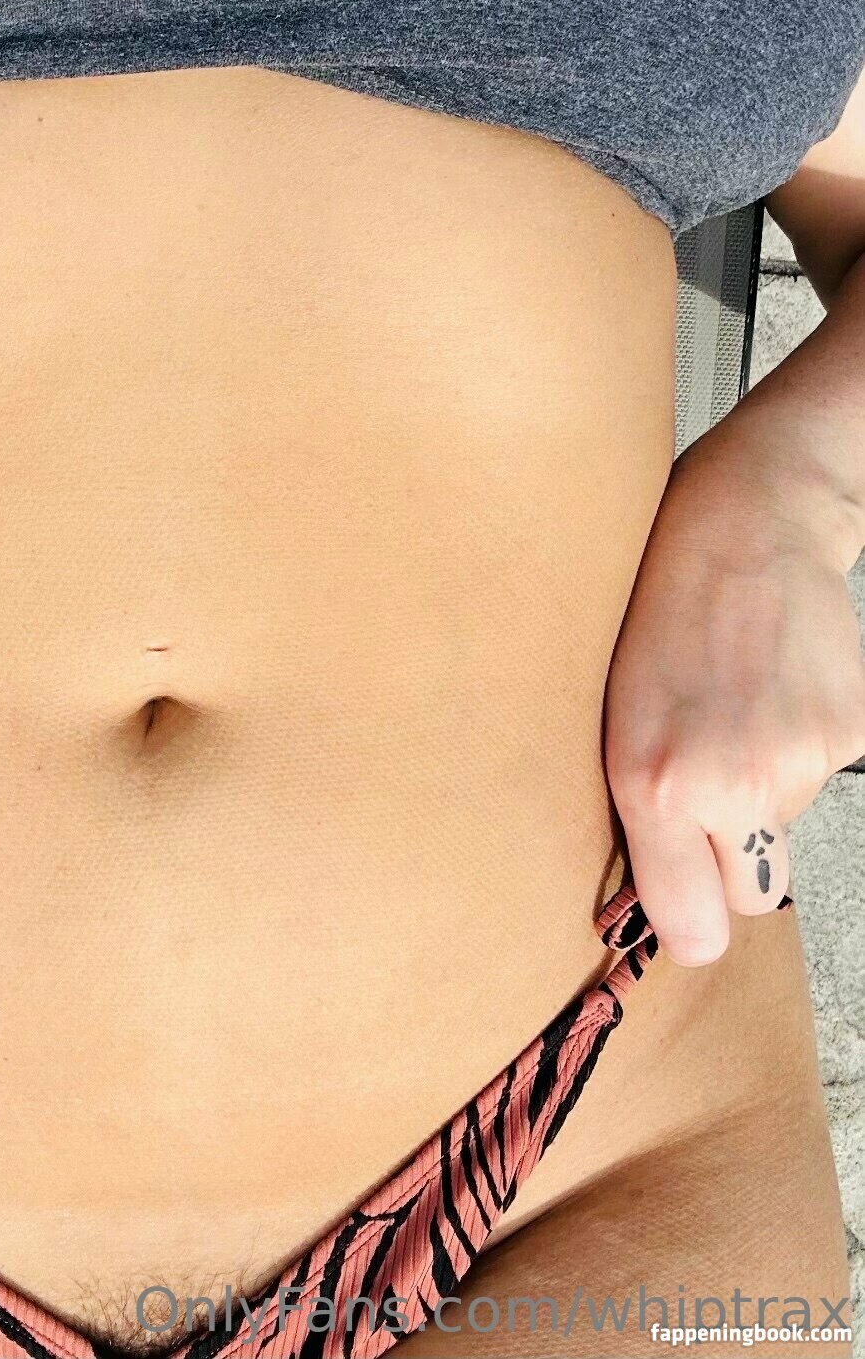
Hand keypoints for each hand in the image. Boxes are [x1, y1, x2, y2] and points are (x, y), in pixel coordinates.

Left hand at [602, 418, 864, 965]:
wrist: (747, 524)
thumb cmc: (658, 610)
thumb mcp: (613, 714)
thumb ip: (640, 811)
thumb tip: (664, 899)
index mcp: (653, 784)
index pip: (696, 929)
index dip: (692, 922)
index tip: (687, 906)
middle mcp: (730, 784)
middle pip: (752, 892)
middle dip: (731, 855)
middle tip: (706, 780)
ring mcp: (800, 760)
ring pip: (786, 825)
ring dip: (761, 784)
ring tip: (732, 706)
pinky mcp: (854, 732)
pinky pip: (824, 774)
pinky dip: (803, 744)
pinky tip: (774, 689)